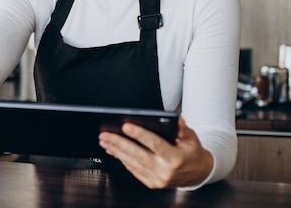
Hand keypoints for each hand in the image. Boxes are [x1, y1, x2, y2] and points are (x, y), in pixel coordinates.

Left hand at [98, 117, 212, 188]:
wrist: (198, 173)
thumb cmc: (192, 152)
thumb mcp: (191, 138)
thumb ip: (182, 129)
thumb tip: (176, 119)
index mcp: (176, 158)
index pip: (154, 144)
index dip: (139, 135)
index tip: (125, 126)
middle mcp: (166, 171)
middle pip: (138, 155)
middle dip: (119, 143)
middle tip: (105, 135)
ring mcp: (158, 179)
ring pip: (133, 163)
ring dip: (116, 151)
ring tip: (105, 141)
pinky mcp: (152, 183)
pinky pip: (133, 170)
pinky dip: (122, 160)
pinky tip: (114, 151)